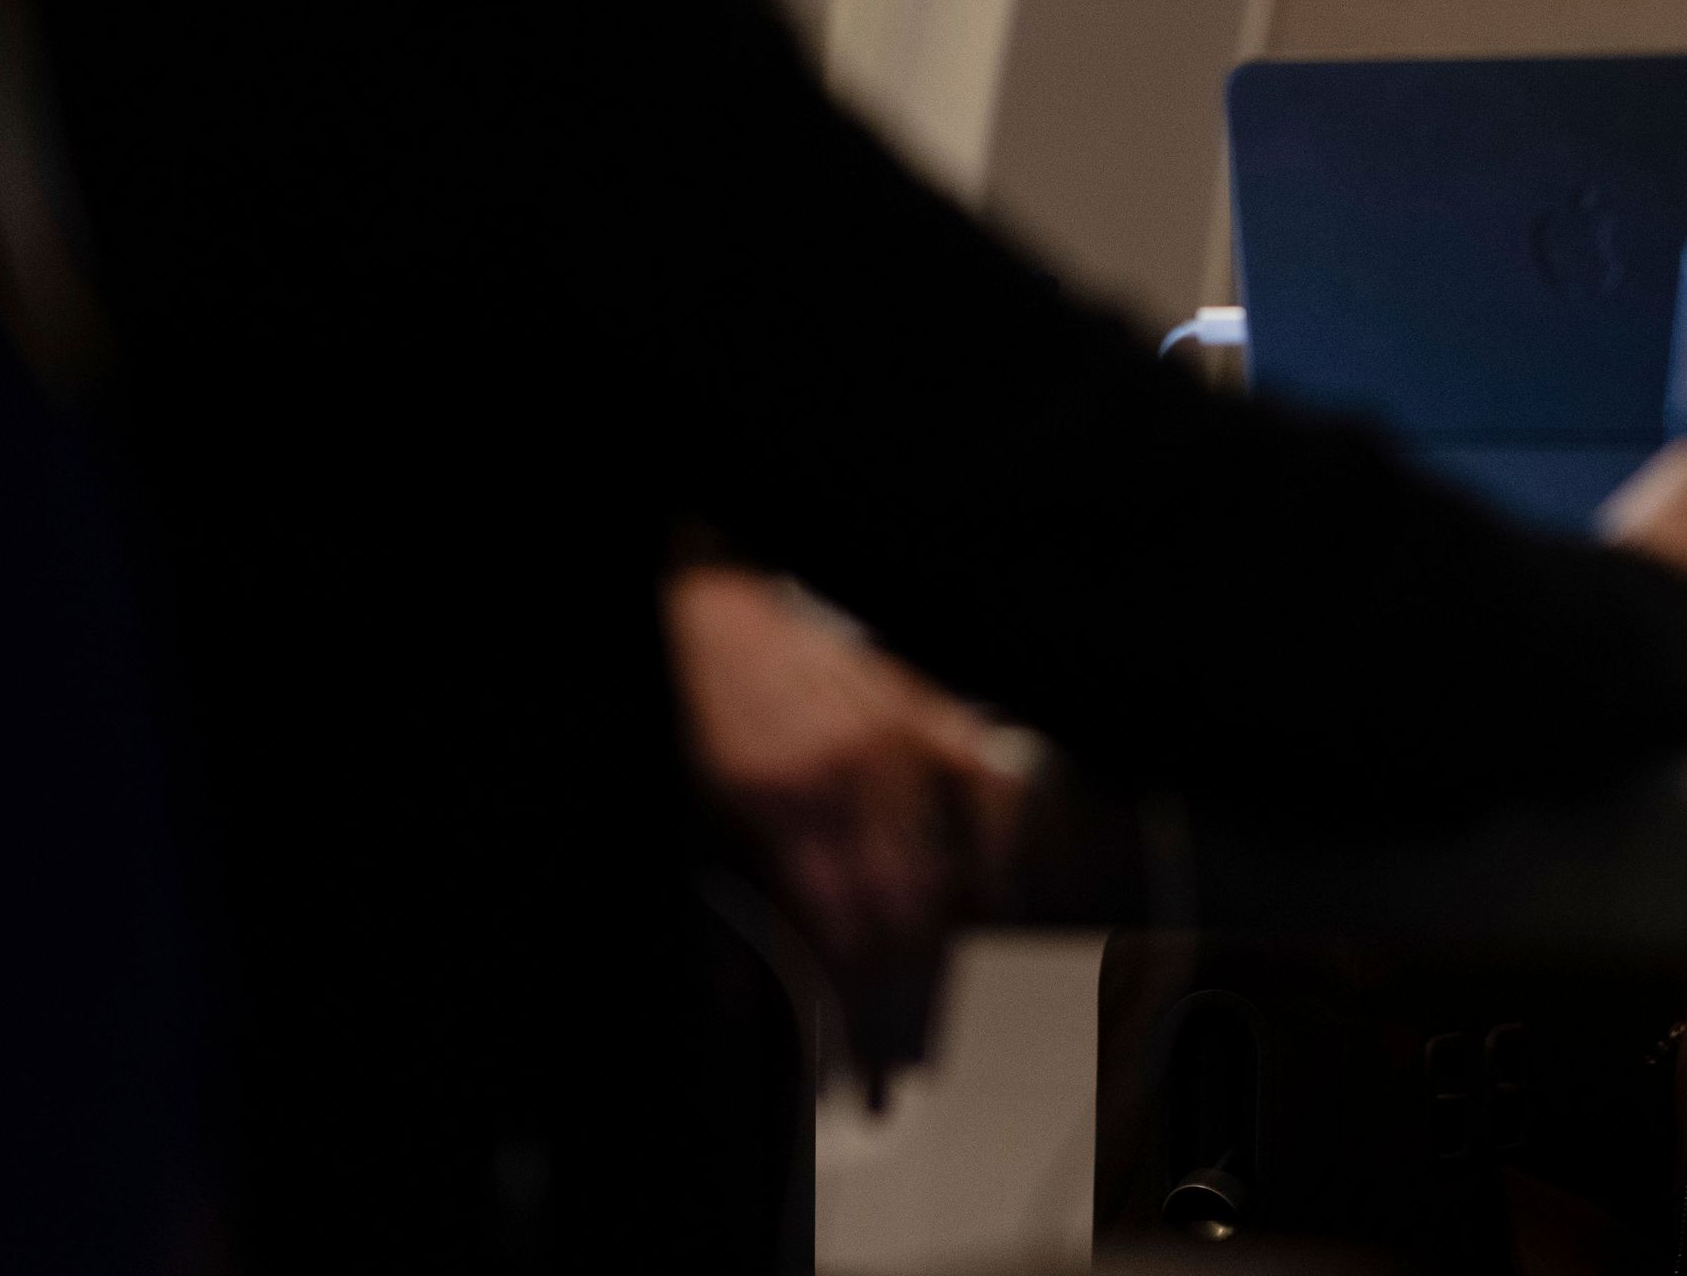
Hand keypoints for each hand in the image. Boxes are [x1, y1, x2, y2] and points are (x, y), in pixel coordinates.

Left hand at [662, 561, 1037, 1089]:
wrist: (711, 607)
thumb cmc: (694, 713)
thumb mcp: (691, 819)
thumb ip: (730, 907)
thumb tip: (748, 1003)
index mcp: (784, 807)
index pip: (841, 941)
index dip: (855, 1020)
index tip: (859, 1078)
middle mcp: (852, 778)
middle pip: (898, 920)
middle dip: (902, 1008)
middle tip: (898, 1069)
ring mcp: (900, 744)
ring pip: (941, 871)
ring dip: (942, 957)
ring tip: (941, 1012)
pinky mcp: (926, 714)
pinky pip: (984, 791)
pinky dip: (995, 850)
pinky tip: (992, 904)